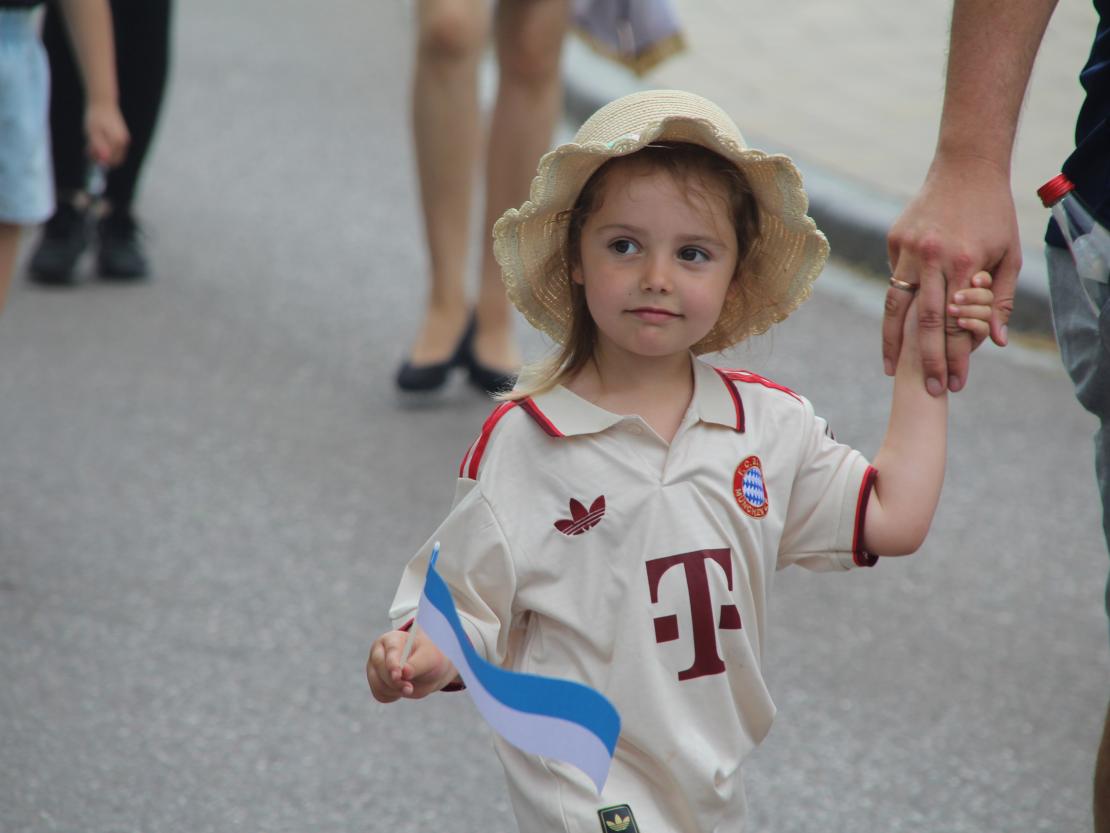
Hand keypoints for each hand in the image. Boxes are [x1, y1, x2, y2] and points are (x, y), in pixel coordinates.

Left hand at [84, 100, 128, 167]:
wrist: (102, 102)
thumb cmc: (95, 116)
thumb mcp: (93, 132)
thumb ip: (98, 147)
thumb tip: (104, 160)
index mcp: (118, 142)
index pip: (112, 161)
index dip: (99, 161)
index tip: (88, 153)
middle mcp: (124, 142)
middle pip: (114, 159)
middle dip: (101, 158)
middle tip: (87, 148)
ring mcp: (124, 139)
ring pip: (113, 154)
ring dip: (102, 152)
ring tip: (90, 141)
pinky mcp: (122, 136)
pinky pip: (114, 147)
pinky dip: (105, 146)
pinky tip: (96, 137)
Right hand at [367, 628, 456, 702]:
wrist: (428, 671)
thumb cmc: (428, 658)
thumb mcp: (429, 659)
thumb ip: (416, 665)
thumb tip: (404, 672)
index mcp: (392, 639)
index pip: (390, 651)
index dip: (393, 664)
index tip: (398, 675)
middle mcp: (379, 652)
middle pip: (380, 668)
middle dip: (395, 681)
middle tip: (409, 688)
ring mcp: (374, 668)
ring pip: (378, 684)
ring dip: (395, 690)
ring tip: (410, 687)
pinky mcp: (375, 682)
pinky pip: (380, 694)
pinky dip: (393, 696)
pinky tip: (402, 689)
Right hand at [884, 154, 1019, 393]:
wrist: (966, 167)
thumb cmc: (993, 213)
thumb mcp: (1008, 255)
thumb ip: (999, 300)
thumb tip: (995, 342)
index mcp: (962, 263)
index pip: (955, 323)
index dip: (954, 357)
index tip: (953, 383)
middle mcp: (931, 258)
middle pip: (924, 322)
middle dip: (925, 360)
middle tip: (927, 389)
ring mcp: (908, 249)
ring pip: (895, 305)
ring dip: (893, 342)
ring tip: (892, 368)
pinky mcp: (894, 240)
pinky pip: (895, 279)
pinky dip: (897, 304)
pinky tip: (897, 326)